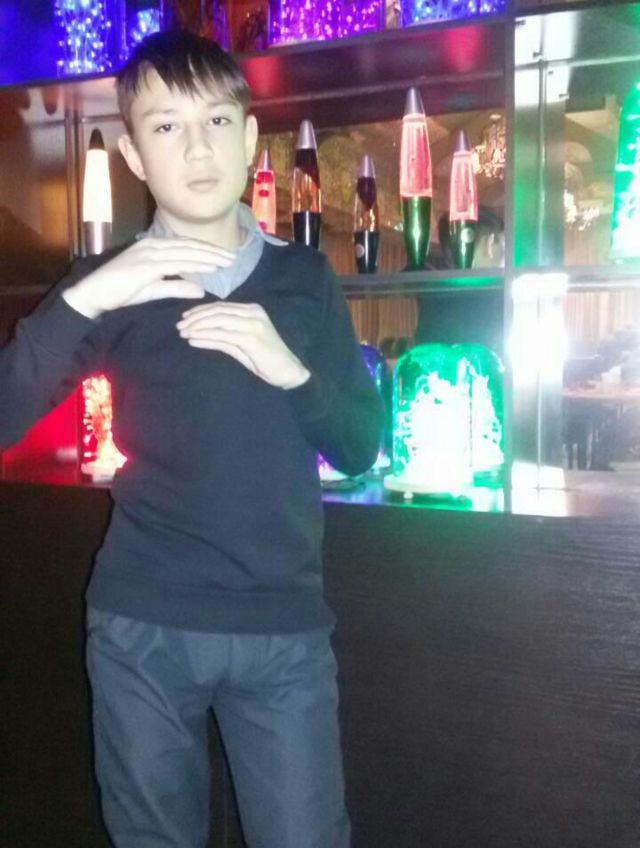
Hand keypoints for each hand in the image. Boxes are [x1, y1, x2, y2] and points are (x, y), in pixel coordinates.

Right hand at [62, 238, 235, 317]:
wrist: (93, 294)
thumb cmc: (120, 292)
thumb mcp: (153, 289)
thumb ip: (176, 287)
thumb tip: (200, 290)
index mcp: (152, 247)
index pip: (185, 246)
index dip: (206, 250)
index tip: (224, 256)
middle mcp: (151, 245)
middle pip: (190, 245)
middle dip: (213, 251)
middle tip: (234, 256)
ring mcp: (149, 253)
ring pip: (186, 252)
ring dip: (209, 256)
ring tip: (228, 261)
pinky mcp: (146, 265)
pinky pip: (177, 263)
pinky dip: (196, 264)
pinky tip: (211, 268)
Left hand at [176, 302, 310, 389]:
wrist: (288, 371)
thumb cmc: (266, 360)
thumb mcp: (240, 346)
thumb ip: (221, 338)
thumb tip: (195, 335)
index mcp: (252, 310)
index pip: (221, 306)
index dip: (201, 311)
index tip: (185, 317)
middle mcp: (253, 313)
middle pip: (217, 311)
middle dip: (196, 318)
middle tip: (179, 325)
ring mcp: (253, 324)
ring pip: (218, 321)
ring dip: (198, 327)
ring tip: (183, 332)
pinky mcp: (251, 338)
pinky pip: (223, 335)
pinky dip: (206, 337)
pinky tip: (194, 340)